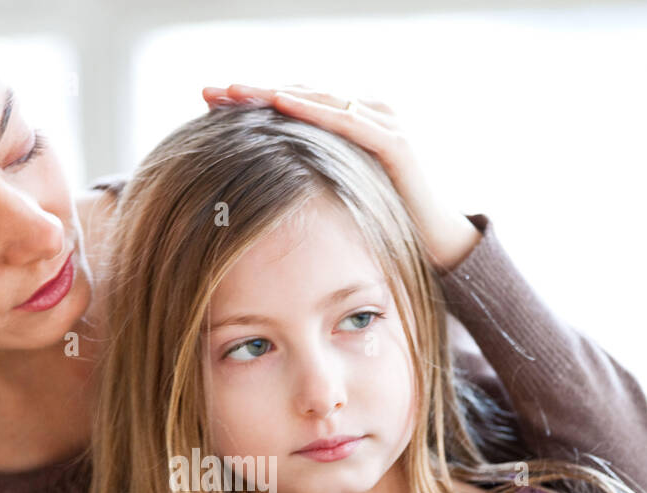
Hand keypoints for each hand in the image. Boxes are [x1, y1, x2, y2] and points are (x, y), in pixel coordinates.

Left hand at [202, 82, 480, 270]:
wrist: (437, 248)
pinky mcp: (395, 144)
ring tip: (236, 92)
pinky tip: (282, 104)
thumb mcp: (331, 200)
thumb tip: (253, 193)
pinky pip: (348, 121)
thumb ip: (304, 184)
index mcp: (348, 124)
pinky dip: (314, 110)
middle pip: (300, 94)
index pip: (293, 104)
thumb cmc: (381, 228)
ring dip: (275, 95)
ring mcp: (382, 124)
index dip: (253, 101)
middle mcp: (365, 114)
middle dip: (254, 92)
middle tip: (211, 91)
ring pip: (319, 100)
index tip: (209, 101)